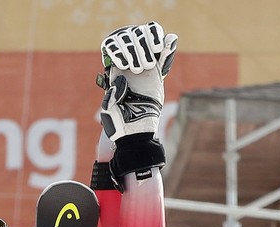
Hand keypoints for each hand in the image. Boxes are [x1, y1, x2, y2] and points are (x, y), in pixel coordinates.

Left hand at [97, 21, 176, 141]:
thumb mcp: (109, 110)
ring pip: (147, 53)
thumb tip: (122, 81)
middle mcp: (129, 73)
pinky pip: (161, 61)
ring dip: (149, 47)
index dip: (120, 51)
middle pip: (132, 50)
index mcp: (115, 78)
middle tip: (139, 64)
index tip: (124, 59)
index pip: (116, 55)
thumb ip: (112, 95)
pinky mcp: (156, 79)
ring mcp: (143, 74)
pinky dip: (166, 51)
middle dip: (136, 50)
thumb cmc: (119, 124)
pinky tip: (170, 40)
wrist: (136, 133)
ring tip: (154, 46)